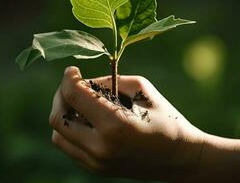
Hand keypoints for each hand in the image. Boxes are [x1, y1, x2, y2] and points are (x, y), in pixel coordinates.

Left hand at [49, 66, 204, 180]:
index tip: (73, 70)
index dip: (68, 78)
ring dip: (64, 115)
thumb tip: (83, 82)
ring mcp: (96, 163)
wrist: (181, 158)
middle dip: (61, 95)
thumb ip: (109, 81)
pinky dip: (71, 130)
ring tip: (81, 105)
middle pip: (58, 118)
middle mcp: (100, 148)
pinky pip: (70, 146)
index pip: (74, 96)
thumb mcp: (142, 90)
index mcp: (115, 125)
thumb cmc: (167, 119)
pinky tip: (88, 121)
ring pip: (58, 135)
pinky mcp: (96, 169)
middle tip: (72, 85)